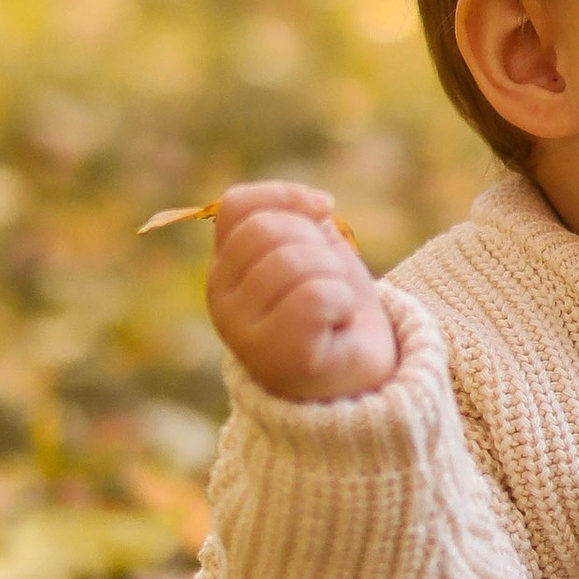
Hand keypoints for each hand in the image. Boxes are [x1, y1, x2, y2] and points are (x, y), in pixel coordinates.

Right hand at [207, 184, 400, 401]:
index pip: (238, 207)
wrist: (358, 381)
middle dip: (317, 245)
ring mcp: (242, 331)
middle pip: (269, 230)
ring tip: (335, 308)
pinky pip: (315, 296)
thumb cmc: (334, 313)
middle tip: (330, 282)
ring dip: (334, 277)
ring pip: (295, 261)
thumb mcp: (314, 252)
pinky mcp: (275, 355)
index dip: (285, 197)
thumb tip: (317, 205)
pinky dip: (341, 303)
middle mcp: (221, 299)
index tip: (324, 210)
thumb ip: (299, 222)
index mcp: (225, 269)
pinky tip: (338, 325)